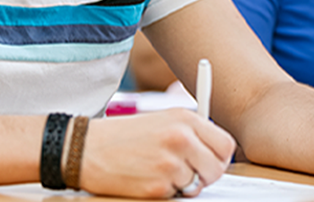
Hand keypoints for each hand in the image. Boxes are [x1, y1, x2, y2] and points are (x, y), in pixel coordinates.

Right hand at [79, 108, 234, 198]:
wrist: (87, 148)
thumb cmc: (125, 136)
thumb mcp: (162, 120)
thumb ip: (192, 133)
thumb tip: (217, 152)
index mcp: (185, 118)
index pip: (225, 144)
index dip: (219, 157)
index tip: (209, 160)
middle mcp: (181, 138)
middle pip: (217, 168)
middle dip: (206, 175)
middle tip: (188, 172)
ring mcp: (170, 163)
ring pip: (197, 185)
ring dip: (183, 184)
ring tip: (159, 170)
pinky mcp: (158, 186)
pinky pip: (176, 195)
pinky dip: (166, 191)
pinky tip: (148, 178)